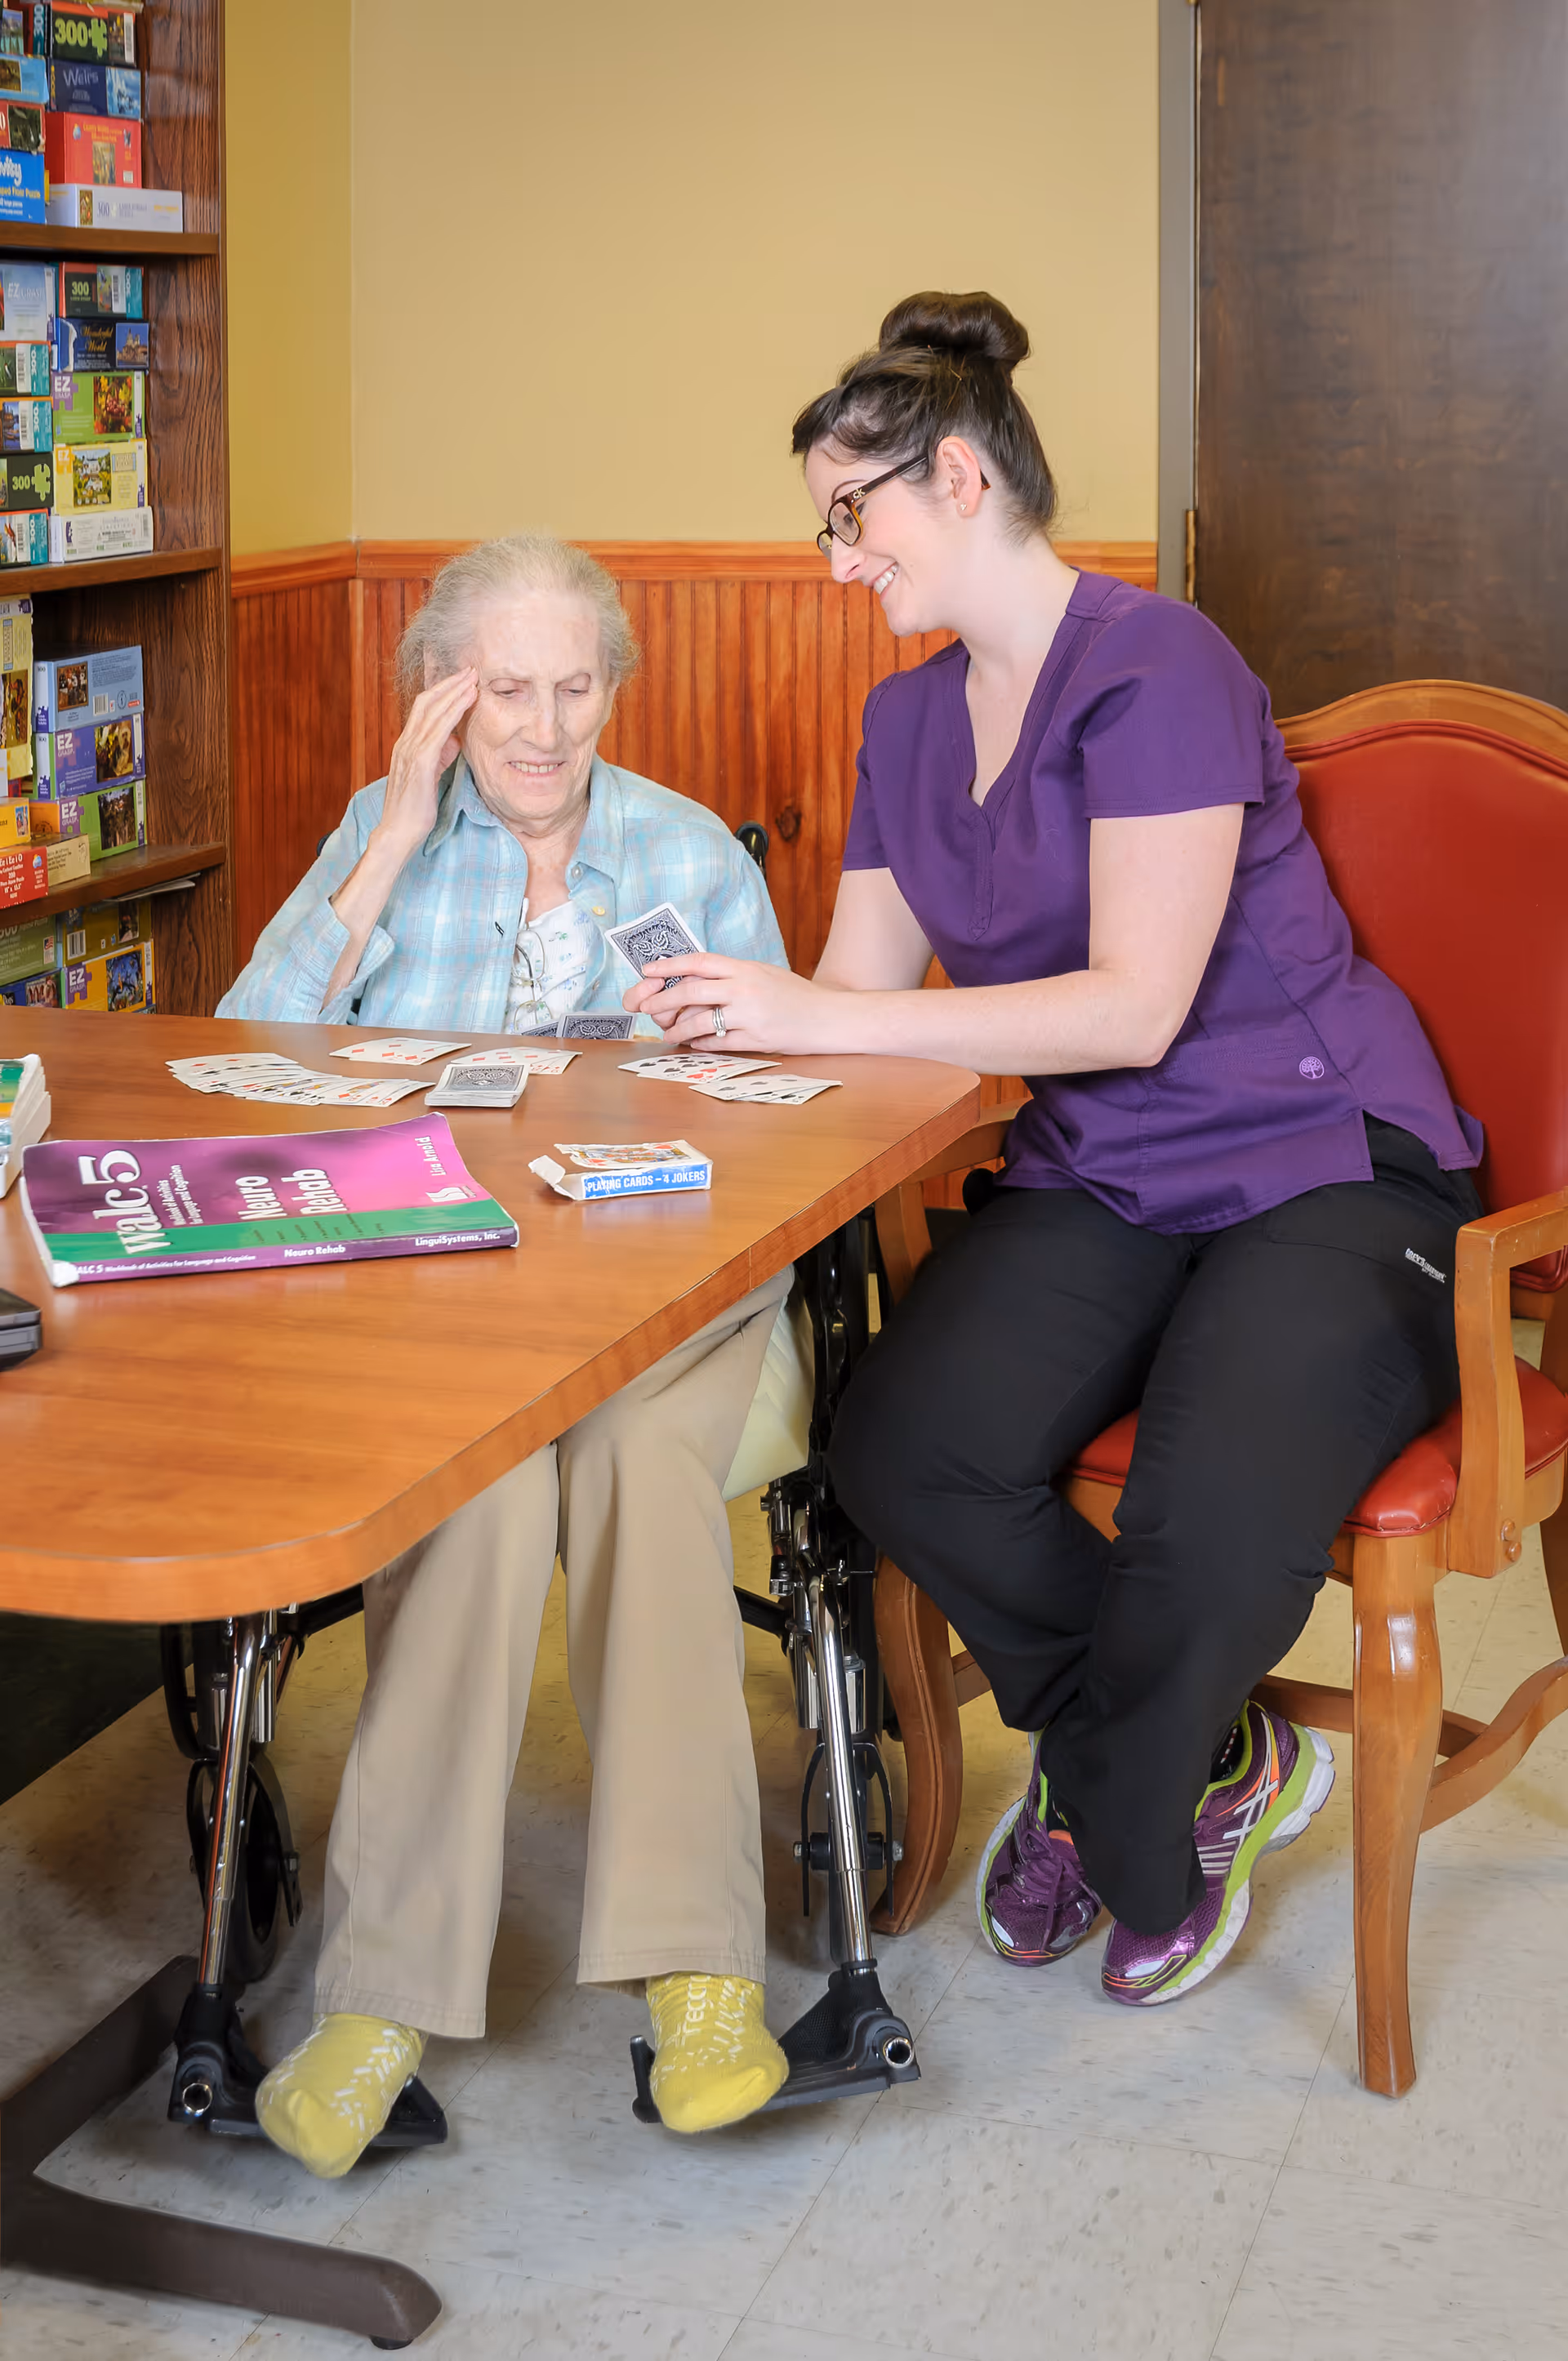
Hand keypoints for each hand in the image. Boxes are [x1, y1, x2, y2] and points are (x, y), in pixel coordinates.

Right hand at [371, 667, 478, 861]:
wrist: (398, 833)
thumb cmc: (414, 810)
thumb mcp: (430, 777)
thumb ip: (440, 757)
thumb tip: (454, 741)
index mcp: (406, 746)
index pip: (423, 709)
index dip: (443, 692)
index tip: (462, 681)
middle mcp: (405, 743)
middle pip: (427, 702)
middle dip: (450, 684)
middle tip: (471, 670)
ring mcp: (410, 751)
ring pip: (433, 711)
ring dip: (455, 692)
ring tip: (473, 679)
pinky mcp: (419, 763)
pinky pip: (439, 730)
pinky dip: (454, 711)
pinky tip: (468, 701)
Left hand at [622, 953, 835, 1052]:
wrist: (827, 1017)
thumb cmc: (795, 994)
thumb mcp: (763, 973)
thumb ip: (733, 975)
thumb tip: (695, 979)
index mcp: (745, 968)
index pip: (699, 962)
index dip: (670, 965)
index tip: (648, 970)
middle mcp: (745, 988)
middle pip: (692, 991)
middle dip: (663, 1000)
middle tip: (646, 1008)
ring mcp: (750, 1015)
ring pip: (700, 1022)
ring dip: (678, 1029)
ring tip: (668, 1033)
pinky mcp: (756, 1039)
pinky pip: (718, 1043)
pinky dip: (700, 1044)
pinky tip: (692, 1044)